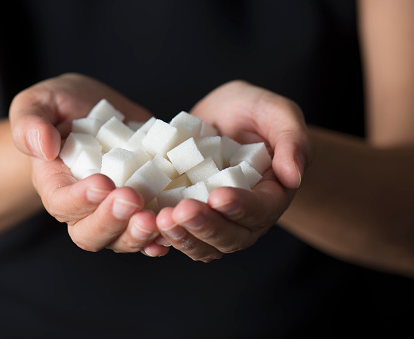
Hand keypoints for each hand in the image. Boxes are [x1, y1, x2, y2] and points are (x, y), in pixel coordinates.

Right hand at [9, 73, 168, 255]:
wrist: (94, 111)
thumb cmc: (61, 107)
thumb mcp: (39, 103)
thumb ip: (30, 124)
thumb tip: (42, 147)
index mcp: (55, 184)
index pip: (62, 203)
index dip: (80, 199)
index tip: (102, 182)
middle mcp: (84, 206)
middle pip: (90, 233)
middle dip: (112, 221)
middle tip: (132, 199)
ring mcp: (115, 210)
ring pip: (122, 238)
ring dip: (138, 233)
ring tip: (155, 219)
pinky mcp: (142, 204)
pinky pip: (149, 231)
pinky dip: (160, 236)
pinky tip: (171, 231)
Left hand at [147, 80, 313, 261]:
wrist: (225, 121)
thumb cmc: (254, 113)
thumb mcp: (277, 113)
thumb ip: (292, 139)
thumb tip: (293, 176)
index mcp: (271, 194)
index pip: (261, 210)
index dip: (241, 207)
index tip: (218, 195)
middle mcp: (245, 216)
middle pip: (231, 237)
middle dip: (206, 226)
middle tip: (180, 212)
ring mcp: (217, 220)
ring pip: (204, 245)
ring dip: (183, 237)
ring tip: (161, 220)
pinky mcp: (191, 217)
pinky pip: (181, 236)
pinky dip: (165, 236)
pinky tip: (148, 224)